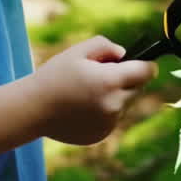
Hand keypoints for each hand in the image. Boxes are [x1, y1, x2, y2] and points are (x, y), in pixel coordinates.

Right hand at [34, 36, 156, 145]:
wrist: (33, 109)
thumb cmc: (55, 76)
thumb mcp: (78, 51)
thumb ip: (106, 46)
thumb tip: (124, 54)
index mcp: (110, 81)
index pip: (146, 72)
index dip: (146, 65)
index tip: (142, 62)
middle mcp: (114, 104)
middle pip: (138, 88)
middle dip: (127, 79)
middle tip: (104, 74)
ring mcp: (109, 123)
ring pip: (125, 104)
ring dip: (115, 96)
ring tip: (89, 91)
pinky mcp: (101, 135)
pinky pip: (113, 118)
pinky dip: (105, 111)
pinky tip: (83, 107)